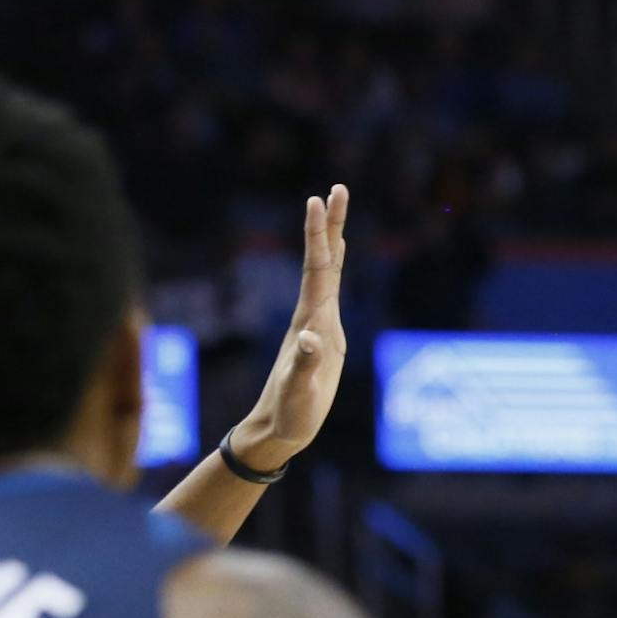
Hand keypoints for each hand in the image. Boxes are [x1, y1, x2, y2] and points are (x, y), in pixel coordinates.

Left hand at [231, 185, 350, 473]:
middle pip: (323, 259)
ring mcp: (318, 322)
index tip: (316, 200)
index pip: (317, 269)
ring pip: (328, 270)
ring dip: (333, 238)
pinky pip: (332, 288)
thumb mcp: (298, 393)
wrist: (277, 429)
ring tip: (337, 209)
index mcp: (310, 321)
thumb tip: (309, 337)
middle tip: (337, 188)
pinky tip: (338, 255)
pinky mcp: (326, 333)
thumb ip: (303, 365)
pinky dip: (336, 265)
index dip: (318, 235)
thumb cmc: (289, 414)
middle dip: (330, 224)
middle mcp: (313, 314)